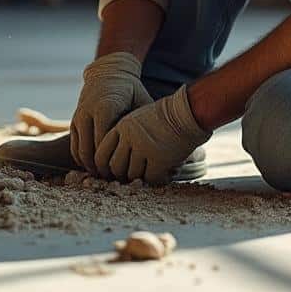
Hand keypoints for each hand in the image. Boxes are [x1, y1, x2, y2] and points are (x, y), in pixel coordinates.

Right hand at [70, 51, 153, 174]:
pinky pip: (75, 146)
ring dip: (91, 167)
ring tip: (107, 177)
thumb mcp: (142, 101)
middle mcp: (88, 112)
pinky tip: (97, 168)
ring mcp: (79, 117)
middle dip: (102, 169)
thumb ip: (147, 121)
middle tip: (116, 181)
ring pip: (80, 151)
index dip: (113, 162)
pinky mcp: (74, 121)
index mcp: (105, 108)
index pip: (104, 143)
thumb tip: (162, 139)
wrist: (108, 72)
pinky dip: (83, 160)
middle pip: (90, 151)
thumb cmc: (131, 89)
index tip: (126, 174)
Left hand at [94, 85, 211, 183]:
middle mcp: (130, 137)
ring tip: (150, 171)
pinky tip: (163, 173)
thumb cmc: (165, 117)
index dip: (104, 166)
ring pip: (132, 175)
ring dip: (140, 177)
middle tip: (131, 176)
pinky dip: (156, 178)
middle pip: (115, 167)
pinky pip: (150, 178)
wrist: (188, 113)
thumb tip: (114, 162)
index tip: (111, 172)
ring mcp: (144, 148)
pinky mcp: (159, 158)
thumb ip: (124, 136)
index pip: (101, 153)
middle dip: (121, 175)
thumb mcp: (138, 119)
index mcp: (122, 126)